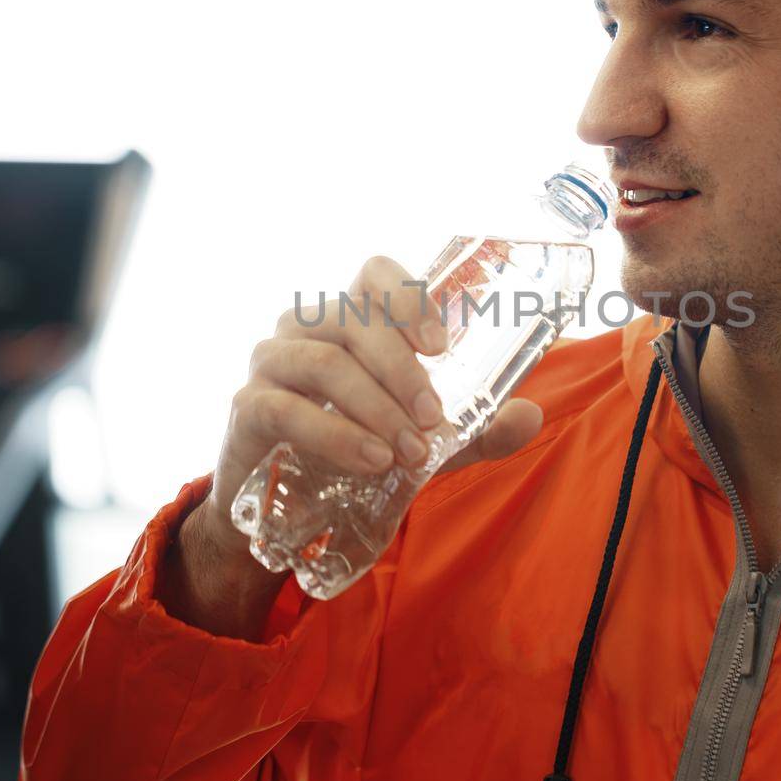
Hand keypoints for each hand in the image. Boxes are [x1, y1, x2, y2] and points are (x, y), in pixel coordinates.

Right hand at [204, 255, 544, 553]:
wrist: (285, 508)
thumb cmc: (357, 452)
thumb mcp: (425, 442)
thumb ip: (478, 430)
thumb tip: (532, 415)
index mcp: (351, 319)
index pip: (374, 272)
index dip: (408, 297)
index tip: (441, 346)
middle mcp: (306, 328)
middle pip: (355, 320)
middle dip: (403, 371)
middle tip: (434, 420)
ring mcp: (271, 362)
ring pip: (325, 362)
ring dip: (376, 408)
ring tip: (409, 453)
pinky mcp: (247, 407)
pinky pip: (286, 408)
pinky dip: (336, 435)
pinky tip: (371, 460)